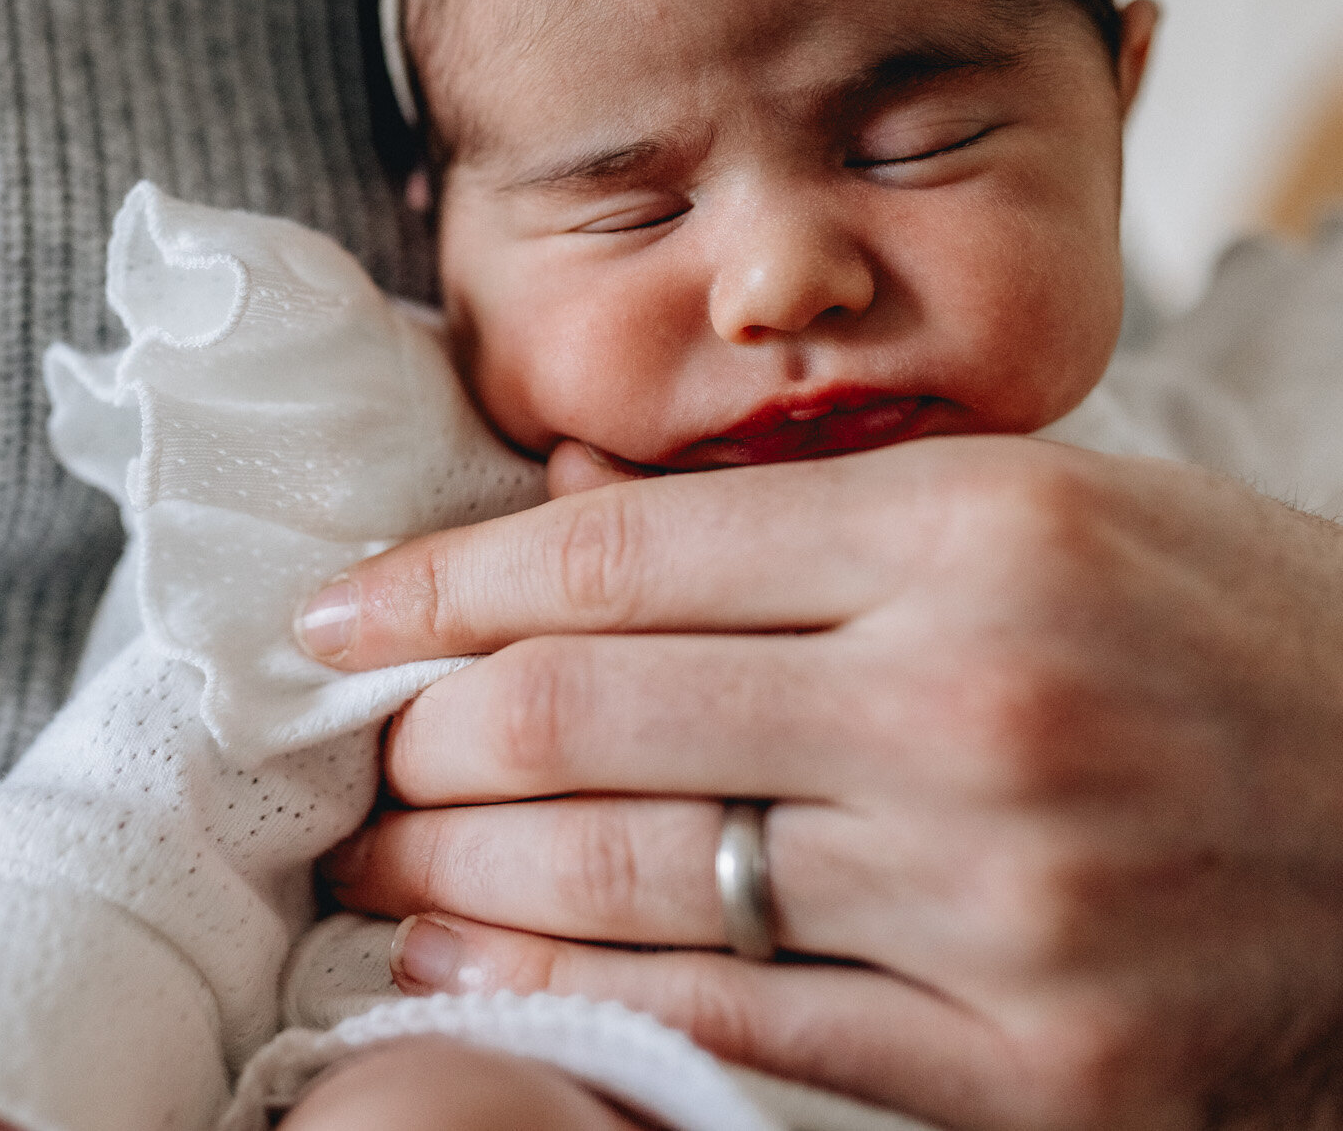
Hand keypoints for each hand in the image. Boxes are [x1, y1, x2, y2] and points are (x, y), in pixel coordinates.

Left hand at [304, 436, 1342, 1129]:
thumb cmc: (1240, 645)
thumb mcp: (1053, 511)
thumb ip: (810, 521)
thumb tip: (568, 521)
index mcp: (977, 532)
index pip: (618, 552)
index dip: (439, 584)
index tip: (340, 619)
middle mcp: (972, 706)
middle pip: (582, 710)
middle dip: (418, 740)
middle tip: (354, 758)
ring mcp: (999, 902)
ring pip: (623, 874)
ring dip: (453, 873)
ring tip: (375, 868)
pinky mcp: (1033, 1070)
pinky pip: (730, 1024)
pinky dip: (568, 995)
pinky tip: (474, 971)